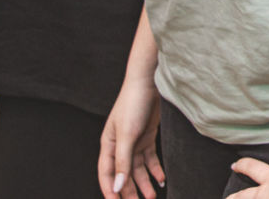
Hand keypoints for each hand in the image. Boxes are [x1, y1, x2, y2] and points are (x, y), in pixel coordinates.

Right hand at [98, 77, 164, 198]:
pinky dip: (155, 170)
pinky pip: (150, 159)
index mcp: (108, 145)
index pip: (106, 174)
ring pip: (137, 169)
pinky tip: (162, 180)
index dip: (110, 190)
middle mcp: (119, 146)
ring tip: (152, 197)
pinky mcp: (147, 137)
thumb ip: (122, 162)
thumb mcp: (127, 135)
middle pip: (123, 174)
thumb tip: (117, 186)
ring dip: (144, 184)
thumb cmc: (132, 104)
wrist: (149, 82)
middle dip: (130, 191)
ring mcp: (134, 142)